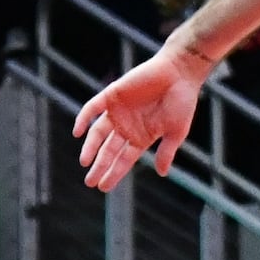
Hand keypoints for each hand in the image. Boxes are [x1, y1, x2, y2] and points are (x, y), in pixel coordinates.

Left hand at [74, 44, 210, 188]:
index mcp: (142, 136)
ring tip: (85, 162)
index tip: (103, 187)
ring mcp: (118, 111)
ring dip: (90, 147)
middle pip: (109, 150)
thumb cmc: (182, 101)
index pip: (124, 159)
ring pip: (98, 133)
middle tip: (90, 182)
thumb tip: (162, 174)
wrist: (180, 72)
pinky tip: (77, 132)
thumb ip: (167, 151)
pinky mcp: (112, 95)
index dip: (114, 173)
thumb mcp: (176, 130)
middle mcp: (127, 126)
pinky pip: (93, 108)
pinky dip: (83, 119)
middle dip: (100, 166)